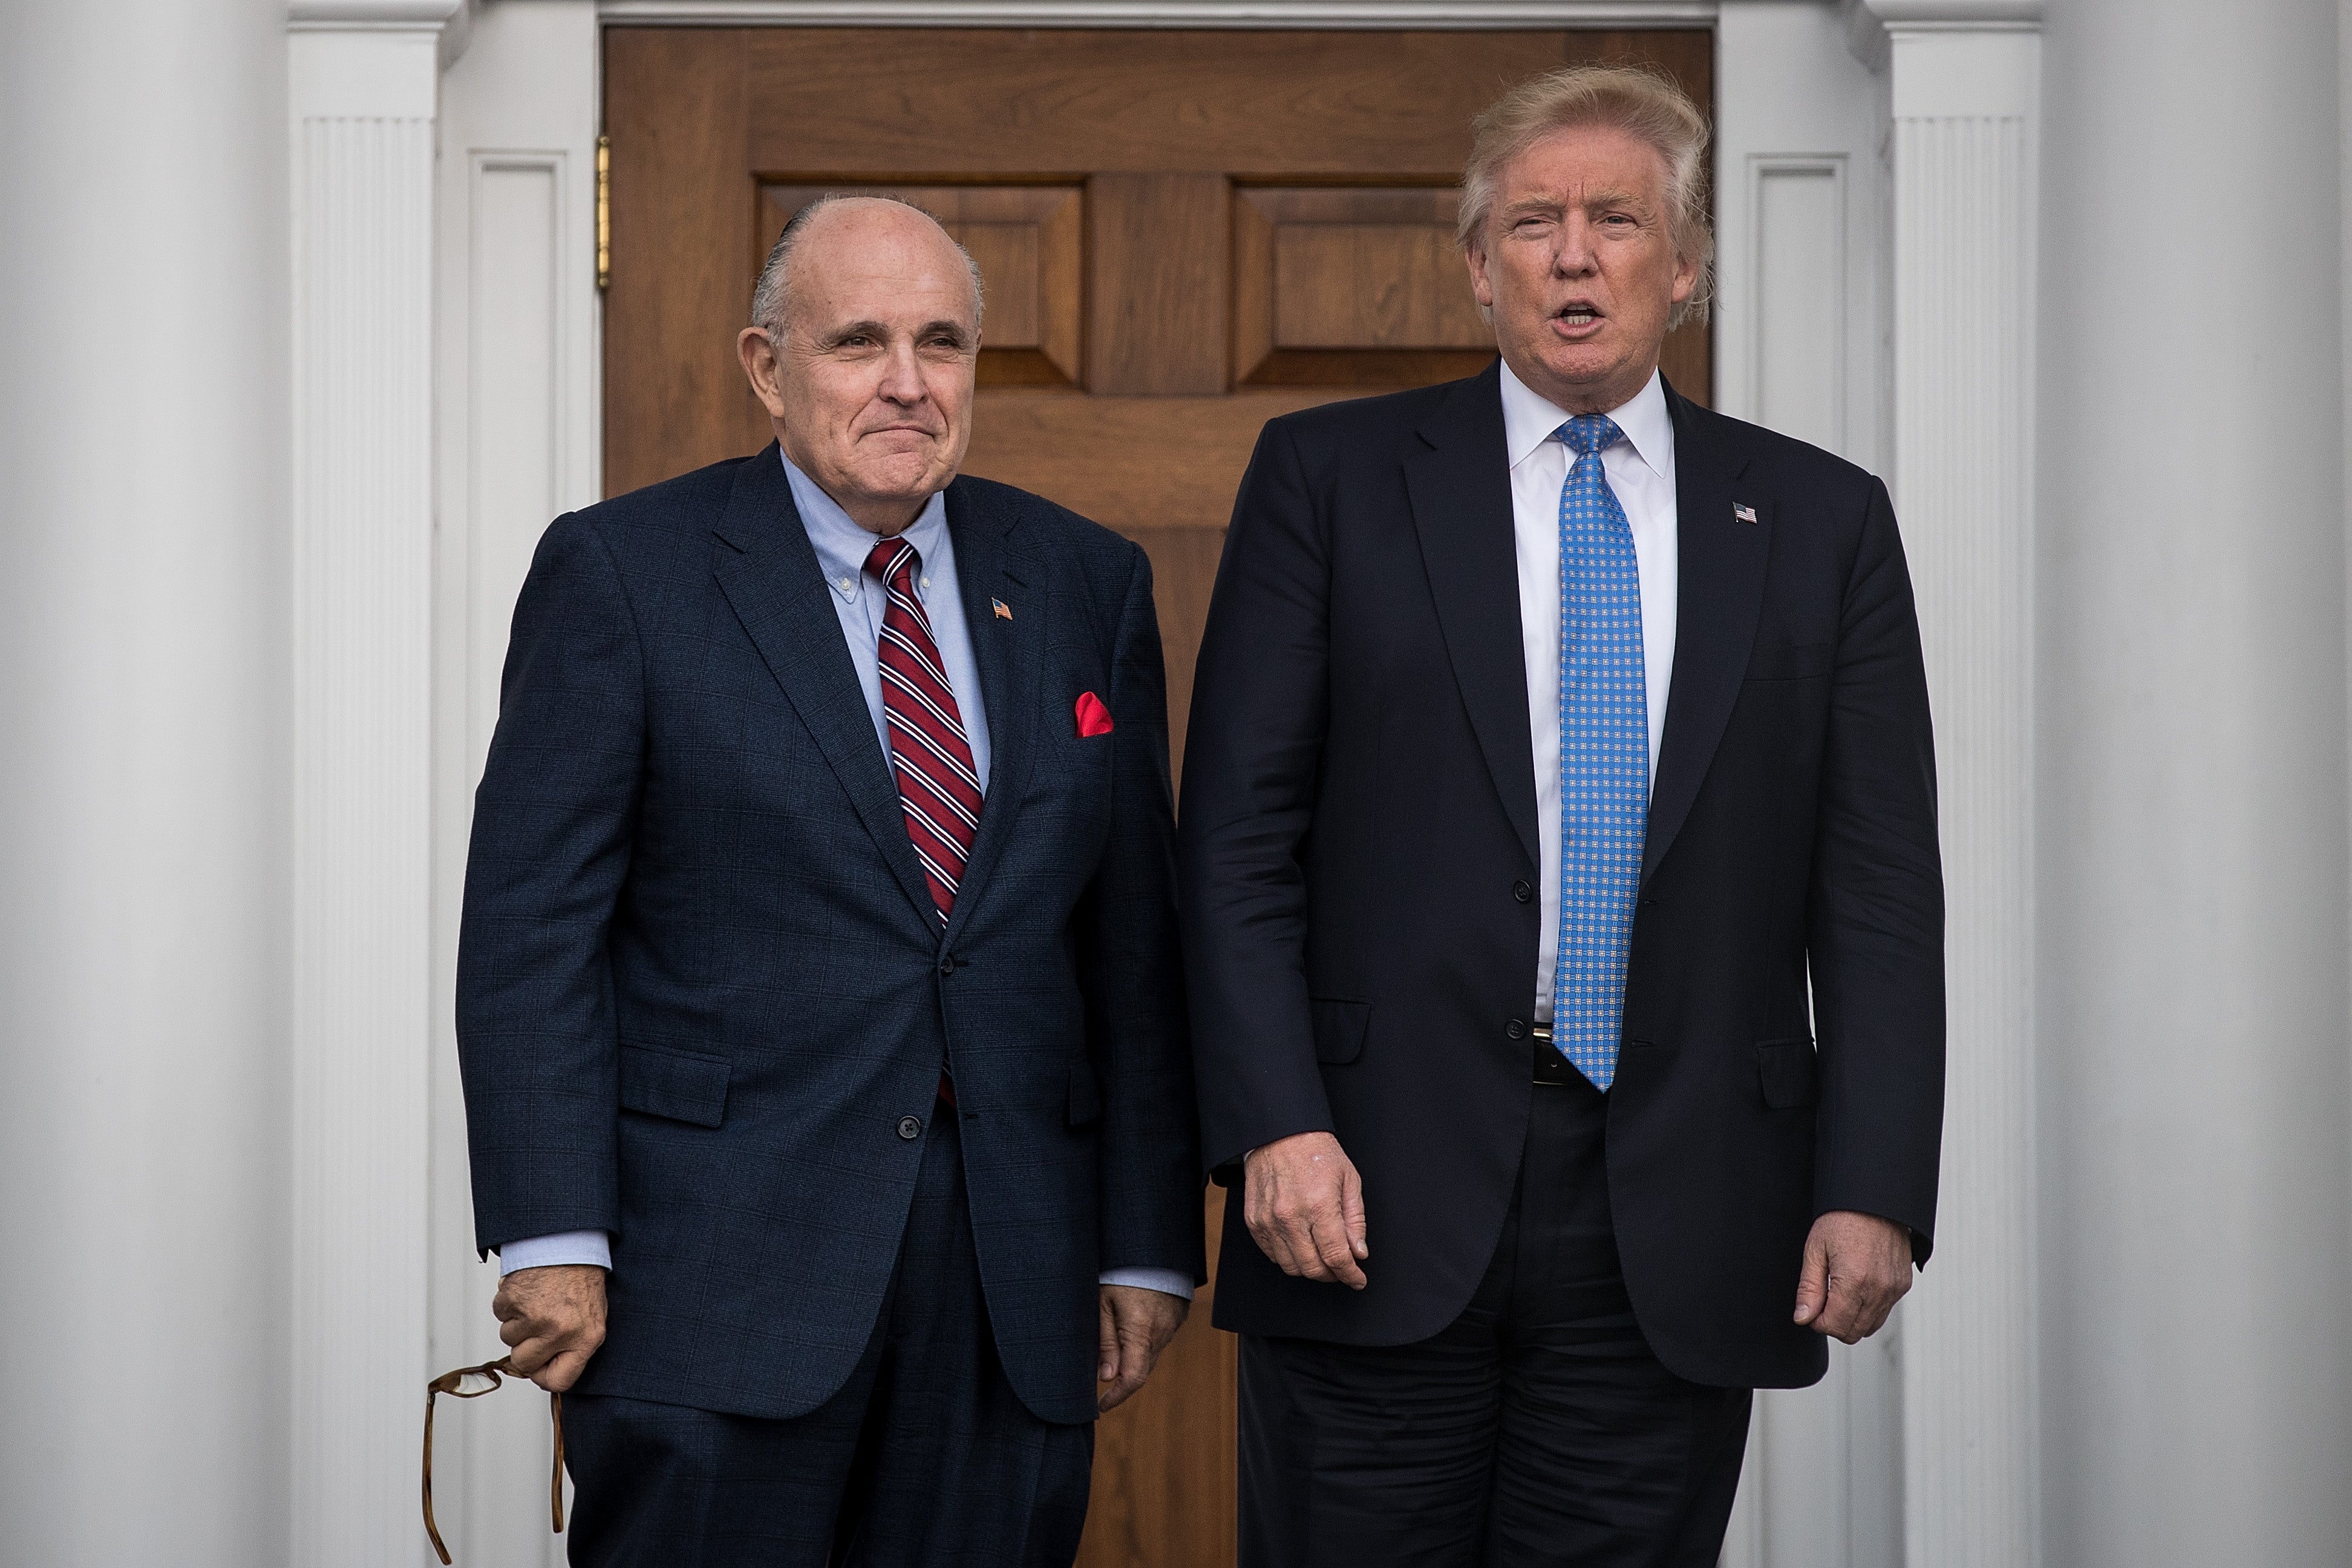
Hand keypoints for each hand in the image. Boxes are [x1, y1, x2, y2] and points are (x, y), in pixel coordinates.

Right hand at [493, 1264, 608, 1391]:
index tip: (540, 1367)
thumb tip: (552, 1369)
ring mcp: (534, 1316)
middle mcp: (560, 1331)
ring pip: (508, 1337)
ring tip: (537, 1300)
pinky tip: (527, 1289)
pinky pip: (500, 1313)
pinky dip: (508, 1303)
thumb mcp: (592, 1316)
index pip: (559, 1380)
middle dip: (525, 1348)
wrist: (569, 1241)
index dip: (544, 1375)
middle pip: (523, 1363)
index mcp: (585, 1338)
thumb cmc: (582, 1276)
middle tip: (536, 1327)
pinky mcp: (513, 1299)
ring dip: (517, 1322)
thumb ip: (575, 1346)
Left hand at [1097, 1284, 1188, 1413]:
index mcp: (1140, 1331)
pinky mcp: (1178, 1316)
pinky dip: (1146, 1341)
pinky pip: (1160, 1338)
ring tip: (1113, 1340)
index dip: (1116, 1397)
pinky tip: (1132, 1324)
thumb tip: (1105, 1377)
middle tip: (1100, 1377)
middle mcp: (1161, 1333)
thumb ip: (1104, 1341)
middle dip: (1122, 1378)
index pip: (1133, 1378)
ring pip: (1151, 1354)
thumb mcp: (1102, 1304)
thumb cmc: (1120, 1272)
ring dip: (1134, 1357)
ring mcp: (1173, 1325)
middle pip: (1143, 1369)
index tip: (1100, 1405)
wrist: (1150, 1245)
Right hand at [1242, 1131, 1368, 1289]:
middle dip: (1332, 1275)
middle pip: (1313, 1268)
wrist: (1279, 1133)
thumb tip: (1358, 1253)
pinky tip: (1300, 1245)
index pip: (1336, 1257)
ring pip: (1291, 1266)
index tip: (1357, 1279)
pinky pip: (1272, 1255)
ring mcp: (1268, 1221)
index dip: (1350, 1274)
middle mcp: (1291, 1216)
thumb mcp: (1349, 1180)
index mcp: (1319, 1205)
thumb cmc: (1317, 1152)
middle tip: (1341, 1269)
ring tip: (1321, 1256)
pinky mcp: (1254, 1221)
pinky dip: (1289, 1257)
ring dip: (1310, 1268)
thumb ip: (1355, 1220)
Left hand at [1792, 1210, 1912, 1342]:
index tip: (1811, 1306)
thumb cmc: (1842, 1219)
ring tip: (1838, 1291)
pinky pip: (1883, 1312)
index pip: (1834, 1326)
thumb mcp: (1815, 1250)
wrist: (1875, 1199)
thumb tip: (1803, 1318)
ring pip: (1869, 1326)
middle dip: (1833, 1323)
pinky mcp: (1903, 1285)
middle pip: (1853, 1332)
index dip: (1817, 1321)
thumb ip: (1809, 1289)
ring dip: (1851, 1318)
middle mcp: (1879, 1289)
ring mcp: (1894, 1289)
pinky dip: (1867, 1308)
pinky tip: (1856, 1287)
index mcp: (1854, 1281)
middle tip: (1823, 1300)